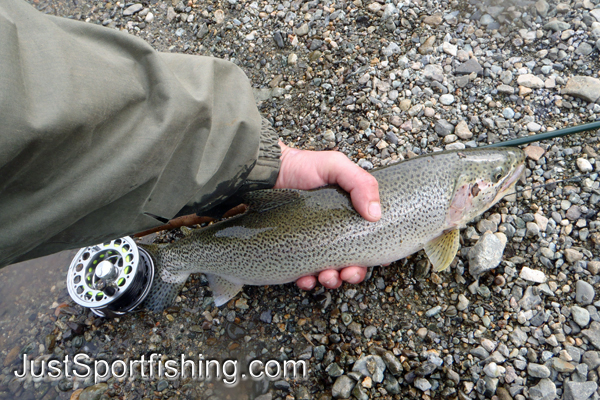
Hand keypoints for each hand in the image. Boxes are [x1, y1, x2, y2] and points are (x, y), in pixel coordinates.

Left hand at [274, 141, 379, 289]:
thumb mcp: (336, 166)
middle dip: (353, 273)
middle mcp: (334, 232)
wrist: (267, 173)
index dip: (374, 255)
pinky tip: (305, 278)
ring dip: (332, 280)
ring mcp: (313, 244)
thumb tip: (375, 215)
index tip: (375, 261)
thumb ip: (361, 183)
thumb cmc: (301, 167)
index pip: (368, 241)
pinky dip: (307, 281)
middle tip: (346, 273)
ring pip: (329, 273)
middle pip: (352, 263)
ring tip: (325, 276)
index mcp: (349, 216)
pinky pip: (303, 274)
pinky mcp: (293, 252)